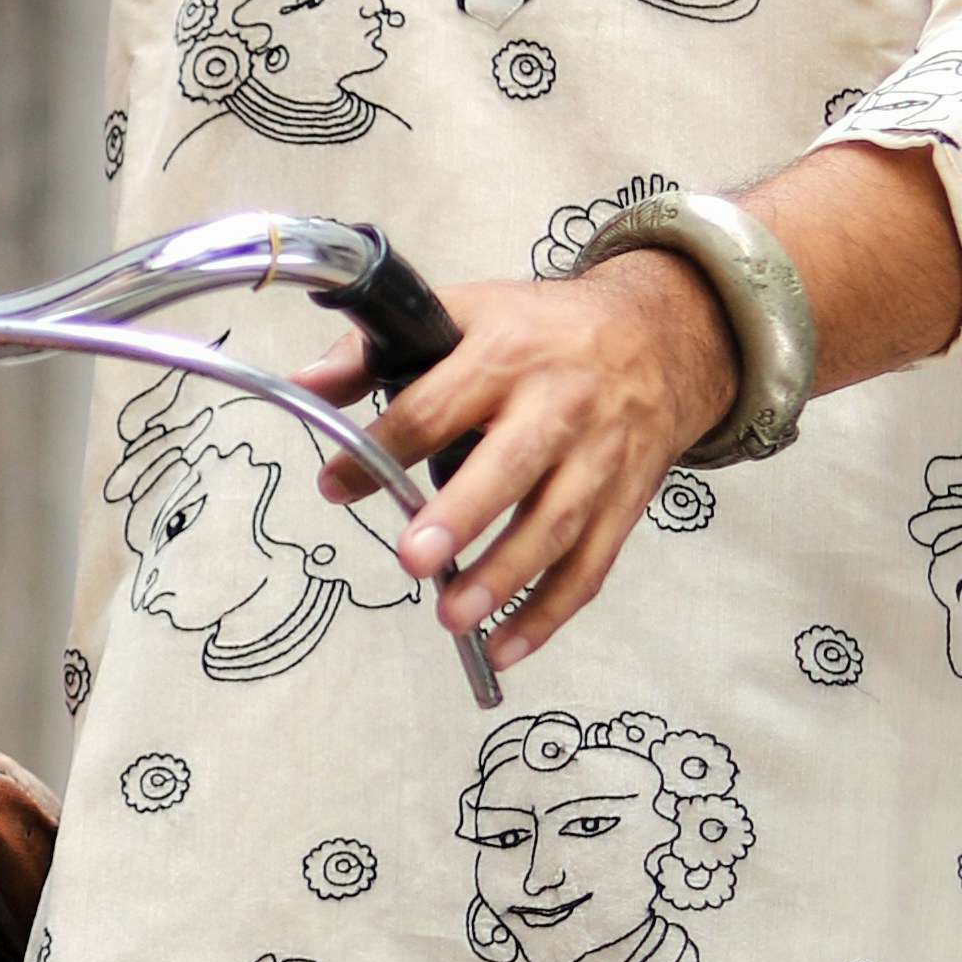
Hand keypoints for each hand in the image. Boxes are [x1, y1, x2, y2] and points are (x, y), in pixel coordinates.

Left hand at [294, 250, 737, 668]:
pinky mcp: (626, 500)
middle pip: (511, 464)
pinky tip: (506, 647)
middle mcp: (558, 405)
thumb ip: (377, 353)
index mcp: (506, 353)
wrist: (658, 337)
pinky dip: (550, 612)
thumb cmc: (544, 331)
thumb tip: (303, 385)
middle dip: (462, 515)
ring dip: (506, 577)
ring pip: (556, 523)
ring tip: (453, 617)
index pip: (435, 404)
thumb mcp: (464, 314)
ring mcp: (598, 456)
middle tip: (413, 560)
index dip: (383, 448)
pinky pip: (591, 564)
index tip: (335, 486)